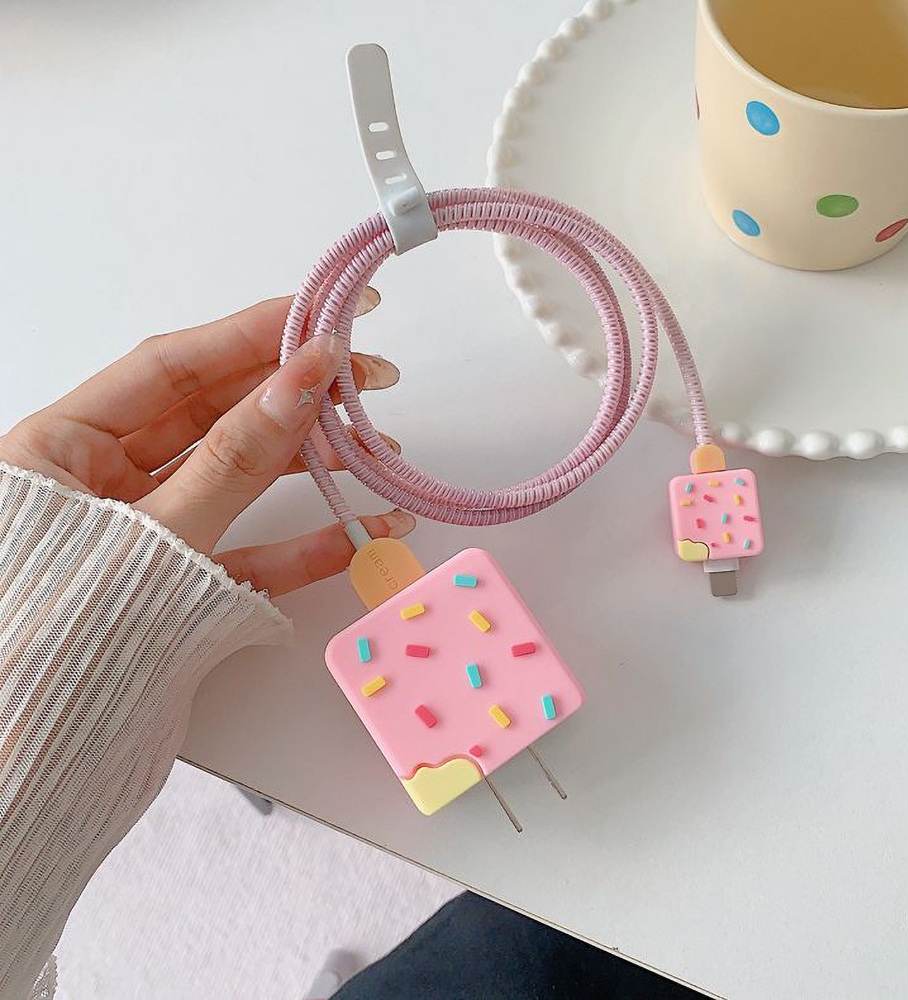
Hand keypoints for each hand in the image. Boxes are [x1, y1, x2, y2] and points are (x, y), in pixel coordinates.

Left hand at [0, 293, 414, 596]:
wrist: (30, 766)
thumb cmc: (57, 637)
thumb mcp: (156, 533)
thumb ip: (234, 458)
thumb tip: (302, 375)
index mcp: (62, 447)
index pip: (173, 369)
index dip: (253, 333)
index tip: (325, 316)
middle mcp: (105, 482)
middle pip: (216, 418)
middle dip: (298, 396)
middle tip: (370, 378)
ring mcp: (150, 534)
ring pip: (242, 481)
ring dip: (315, 466)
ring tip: (382, 452)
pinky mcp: (184, 586)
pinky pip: (250, 553)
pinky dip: (306, 544)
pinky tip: (362, 533)